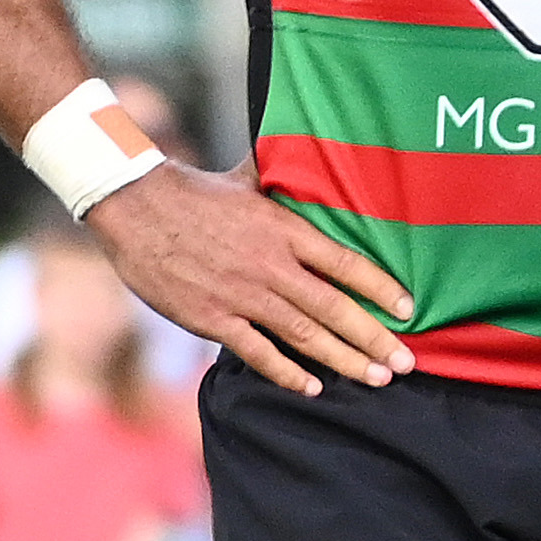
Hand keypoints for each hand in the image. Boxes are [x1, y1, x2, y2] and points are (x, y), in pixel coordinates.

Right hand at [89, 165, 413, 395]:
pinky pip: (258, 352)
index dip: (381, 289)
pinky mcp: (212, 318)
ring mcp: (242, 295)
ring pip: (305, 335)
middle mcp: (271, 266)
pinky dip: (287, 373)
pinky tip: (313, 387)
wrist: (132, 206)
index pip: (346, 263)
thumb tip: (309, 153)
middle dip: (375, 339)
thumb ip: (282, 179)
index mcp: (284, 230)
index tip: (409, 310)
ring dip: (344, 360)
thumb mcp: (246, 178)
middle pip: (335, 308)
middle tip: (406, 364)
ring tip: (376, 379)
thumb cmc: (191, 191)